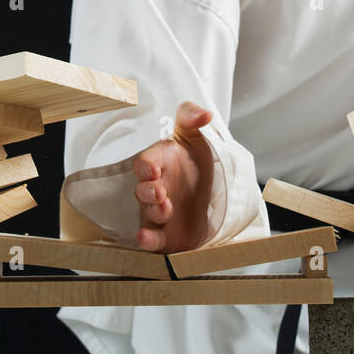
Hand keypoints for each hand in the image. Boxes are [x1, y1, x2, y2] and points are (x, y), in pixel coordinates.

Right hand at [132, 101, 214, 251]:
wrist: (211, 193)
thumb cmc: (195, 161)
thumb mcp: (196, 136)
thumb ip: (192, 117)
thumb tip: (205, 114)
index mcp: (160, 164)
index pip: (146, 163)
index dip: (146, 166)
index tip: (154, 170)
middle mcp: (155, 187)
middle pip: (142, 190)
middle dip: (148, 192)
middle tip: (160, 193)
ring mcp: (158, 211)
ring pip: (147, 213)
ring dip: (153, 212)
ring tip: (166, 209)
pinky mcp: (165, 234)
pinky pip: (152, 238)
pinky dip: (146, 239)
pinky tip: (144, 239)